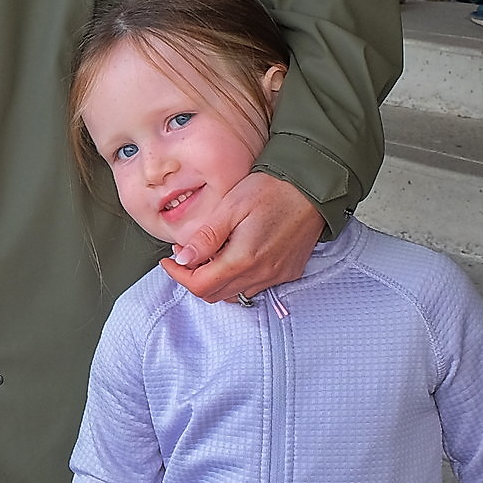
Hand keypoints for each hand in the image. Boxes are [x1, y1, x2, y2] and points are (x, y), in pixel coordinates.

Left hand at [161, 171, 320, 303]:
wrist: (312, 189)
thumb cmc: (271, 190)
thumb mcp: (230, 208)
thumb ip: (206, 238)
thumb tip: (183, 259)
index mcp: (244, 259)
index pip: (200, 285)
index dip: (179, 275)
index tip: (169, 260)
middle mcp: (262, 274)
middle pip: (215, 294)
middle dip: (193, 278)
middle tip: (186, 253)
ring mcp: (277, 276)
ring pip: (234, 293)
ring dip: (215, 280)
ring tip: (208, 252)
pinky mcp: (288, 272)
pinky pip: (254, 286)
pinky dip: (236, 278)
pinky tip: (233, 255)